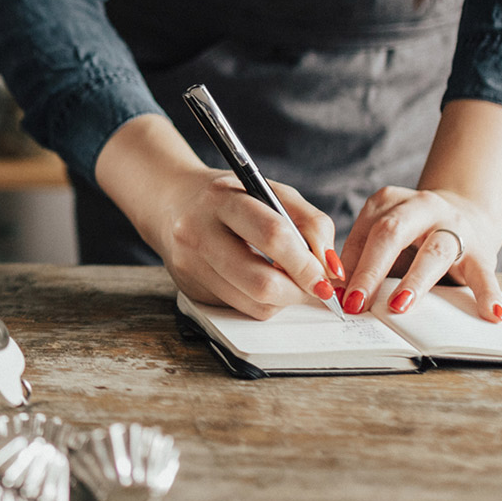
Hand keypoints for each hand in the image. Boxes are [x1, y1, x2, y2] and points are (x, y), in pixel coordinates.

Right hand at [143, 168, 340, 319]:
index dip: (306, 263)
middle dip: (298, 291)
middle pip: (261, 281)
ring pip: (253, 303)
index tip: (326, 276)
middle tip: (315, 287)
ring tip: (290, 282)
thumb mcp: (272, 192)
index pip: (273, 236)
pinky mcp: (190, 290)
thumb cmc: (230, 197)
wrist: (171, 203)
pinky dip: (262, 302)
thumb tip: (330, 267)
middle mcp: (198, 233)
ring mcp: (189, 265)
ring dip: (283, 300)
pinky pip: (240, 308)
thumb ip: (309, 222)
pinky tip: (261, 282)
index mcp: (221, 199)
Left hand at [339, 186, 501, 321]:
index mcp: (387, 202)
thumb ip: (362, 258)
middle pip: (391, 234)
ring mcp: (454, 225)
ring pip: (433, 252)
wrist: (464, 213)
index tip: (333, 296)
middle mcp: (421, 207)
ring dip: (414, 281)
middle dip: (370, 270)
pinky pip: (484, 273)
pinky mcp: (482, 248)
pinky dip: (488, 294)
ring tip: (400, 306)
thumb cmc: (411, 235)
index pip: (362, 234)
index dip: (346, 266)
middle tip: (355, 302)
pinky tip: (491, 313)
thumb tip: (336, 295)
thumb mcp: (383, 236)